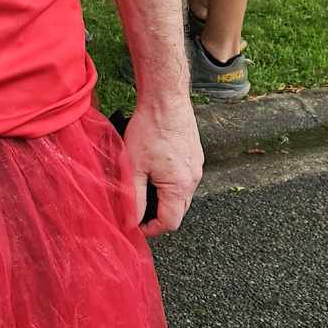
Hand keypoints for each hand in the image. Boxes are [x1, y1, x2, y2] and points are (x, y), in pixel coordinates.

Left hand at [122, 101, 203, 235]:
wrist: (166, 98)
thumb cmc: (149, 129)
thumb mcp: (134, 167)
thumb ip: (134, 198)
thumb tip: (130, 221)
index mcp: (180, 186)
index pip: (170, 223)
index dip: (151, 229)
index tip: (135, 226)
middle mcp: (194, 179)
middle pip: (178, 211)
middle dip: (159, 216)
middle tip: (138, 211)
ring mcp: (197, 166)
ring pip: (182, 195)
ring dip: (165, 199)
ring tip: (144, 190)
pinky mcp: (195, 154)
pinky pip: (185, 179)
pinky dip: (171, 183)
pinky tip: (155, 171)